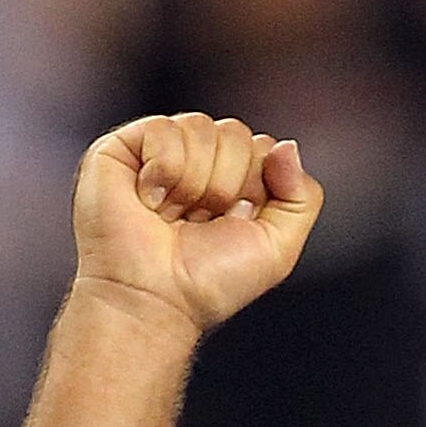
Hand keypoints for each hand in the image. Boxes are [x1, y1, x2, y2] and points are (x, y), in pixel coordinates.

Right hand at [70, 113, 321, 335]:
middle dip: (226, 185)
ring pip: (201, 127)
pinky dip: (164, 171)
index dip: (256, 187)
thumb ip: (302, 196)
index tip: (235, 223)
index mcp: (238, 179)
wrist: (155, 299)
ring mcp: (162, 151)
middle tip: (201, 221)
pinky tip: (151, 202)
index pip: (266, 149)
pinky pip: (164, 129)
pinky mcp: (123, 146)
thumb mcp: (279, 247)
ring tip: (174, 215)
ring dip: (194, 183)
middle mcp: (201, 160)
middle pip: (236, 134)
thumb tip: (286, 146)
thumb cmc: (209, 281)